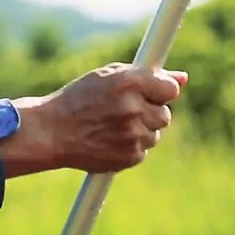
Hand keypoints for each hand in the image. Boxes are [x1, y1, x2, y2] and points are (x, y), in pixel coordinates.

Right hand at [0, 62, 187, 176]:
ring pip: (154, 133)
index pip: (171, 90)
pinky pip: (143, 151)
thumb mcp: (108, 77)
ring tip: (112, 126)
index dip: (162, 92)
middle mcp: (133, 109)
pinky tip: (109, 139)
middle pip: (165, 115)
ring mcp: (132, 136)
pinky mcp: (129, 158)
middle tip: (126, 110)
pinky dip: (131, 146)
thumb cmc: (79, 99)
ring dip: (140, 130)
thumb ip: (147, 76)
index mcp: (129, 83)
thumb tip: (183, 78)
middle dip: (150, 112)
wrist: (52, 132)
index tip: (152, 93)